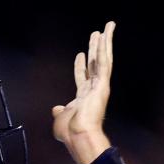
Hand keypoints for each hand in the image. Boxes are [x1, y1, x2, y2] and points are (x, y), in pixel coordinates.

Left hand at [52, 21, 113, 163]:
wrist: (78, 135)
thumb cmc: (70, 132)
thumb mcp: (60, 119)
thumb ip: (59, 112)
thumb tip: (56, 109)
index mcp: (83, 97)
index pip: (82, 76)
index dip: (80, 65)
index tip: (79, 53)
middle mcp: (93, 89)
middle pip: (95, 63)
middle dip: (96, 48)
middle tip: (97, 34)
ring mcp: (100, 85)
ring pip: (103, 58)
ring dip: (105, 42)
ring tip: (107, 27)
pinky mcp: (103, 83)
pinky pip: (105, 60)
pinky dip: (106, 46)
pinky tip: (106, 34)